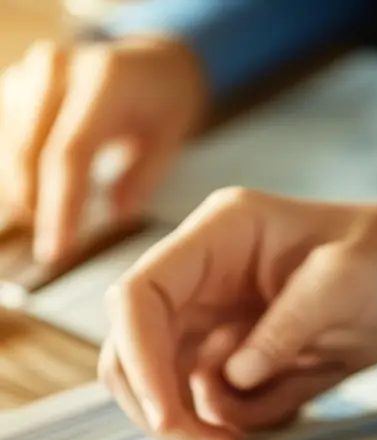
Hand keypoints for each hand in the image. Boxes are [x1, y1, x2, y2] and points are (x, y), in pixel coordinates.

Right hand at [0, 37, 205, 261]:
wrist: (145, 63)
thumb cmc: (159, 104)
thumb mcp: (169, 140)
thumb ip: (141, 178)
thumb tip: (116, 214)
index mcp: (102, 80)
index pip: (68, 152)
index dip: (59, 206)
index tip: (58, 249)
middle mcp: (58, 68)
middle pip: (30, 154)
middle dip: (37, 209)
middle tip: (54, 249)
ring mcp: (30, 74)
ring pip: (11, 152)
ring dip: (24, 196)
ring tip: (53, 223)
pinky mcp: (14, 86)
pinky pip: (4, 143)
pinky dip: (18, 178)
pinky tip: (39, 199)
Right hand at [102, 181, 376, 439]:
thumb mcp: (348, 282)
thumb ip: (286, 327)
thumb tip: (232, 377)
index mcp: (219, 236)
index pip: (140, 297)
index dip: (141, 360)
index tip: (170, 420)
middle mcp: (205, 277)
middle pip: (135, 349)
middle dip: (161, 407)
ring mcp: (217, 319)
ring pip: (165, 383)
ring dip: (194, 424)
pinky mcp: (238, 357)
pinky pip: (210, 402)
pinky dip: (233, 421)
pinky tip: (286, 407)